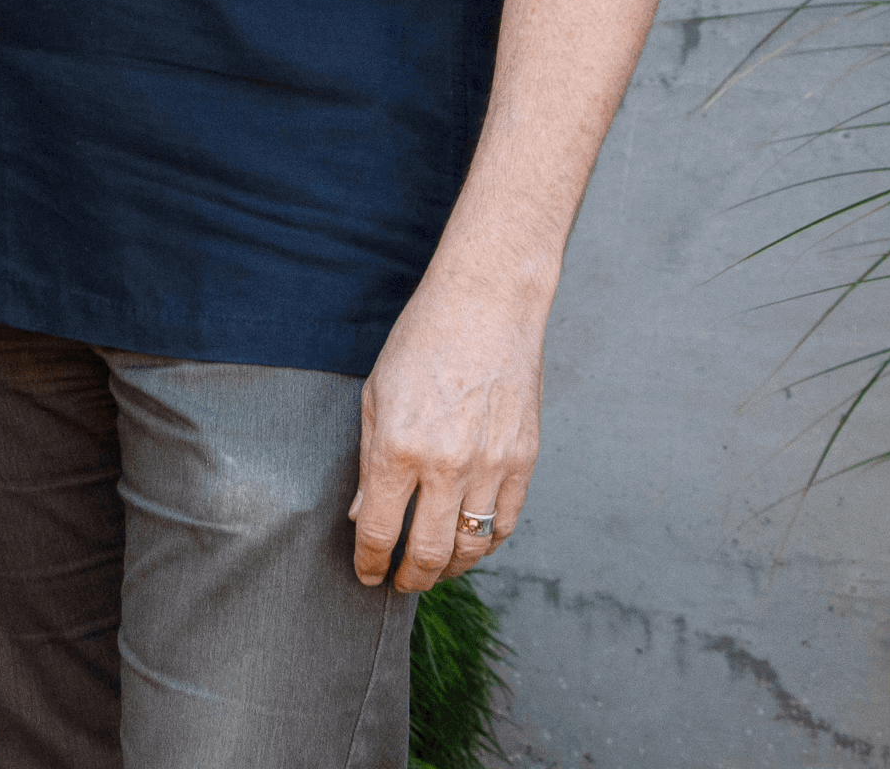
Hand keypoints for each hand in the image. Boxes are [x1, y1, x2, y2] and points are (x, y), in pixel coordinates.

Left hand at [346, 279, 543, 591]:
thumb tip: (364, 516)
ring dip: (449, 567)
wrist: (486, 307)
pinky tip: (469, 541)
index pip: (379, 532)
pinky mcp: (525, 461)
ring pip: (471, 546)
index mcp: (398, 449)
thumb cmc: (421, 343)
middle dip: (409, 578)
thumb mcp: (375, 398)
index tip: (366, 573)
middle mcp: (446, 466)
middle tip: (399, 582)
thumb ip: (369, 463)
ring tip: (433, 567)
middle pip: (427, 553)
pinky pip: (506, 523)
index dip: (369, 563)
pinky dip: (486, 542)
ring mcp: (491, 466)